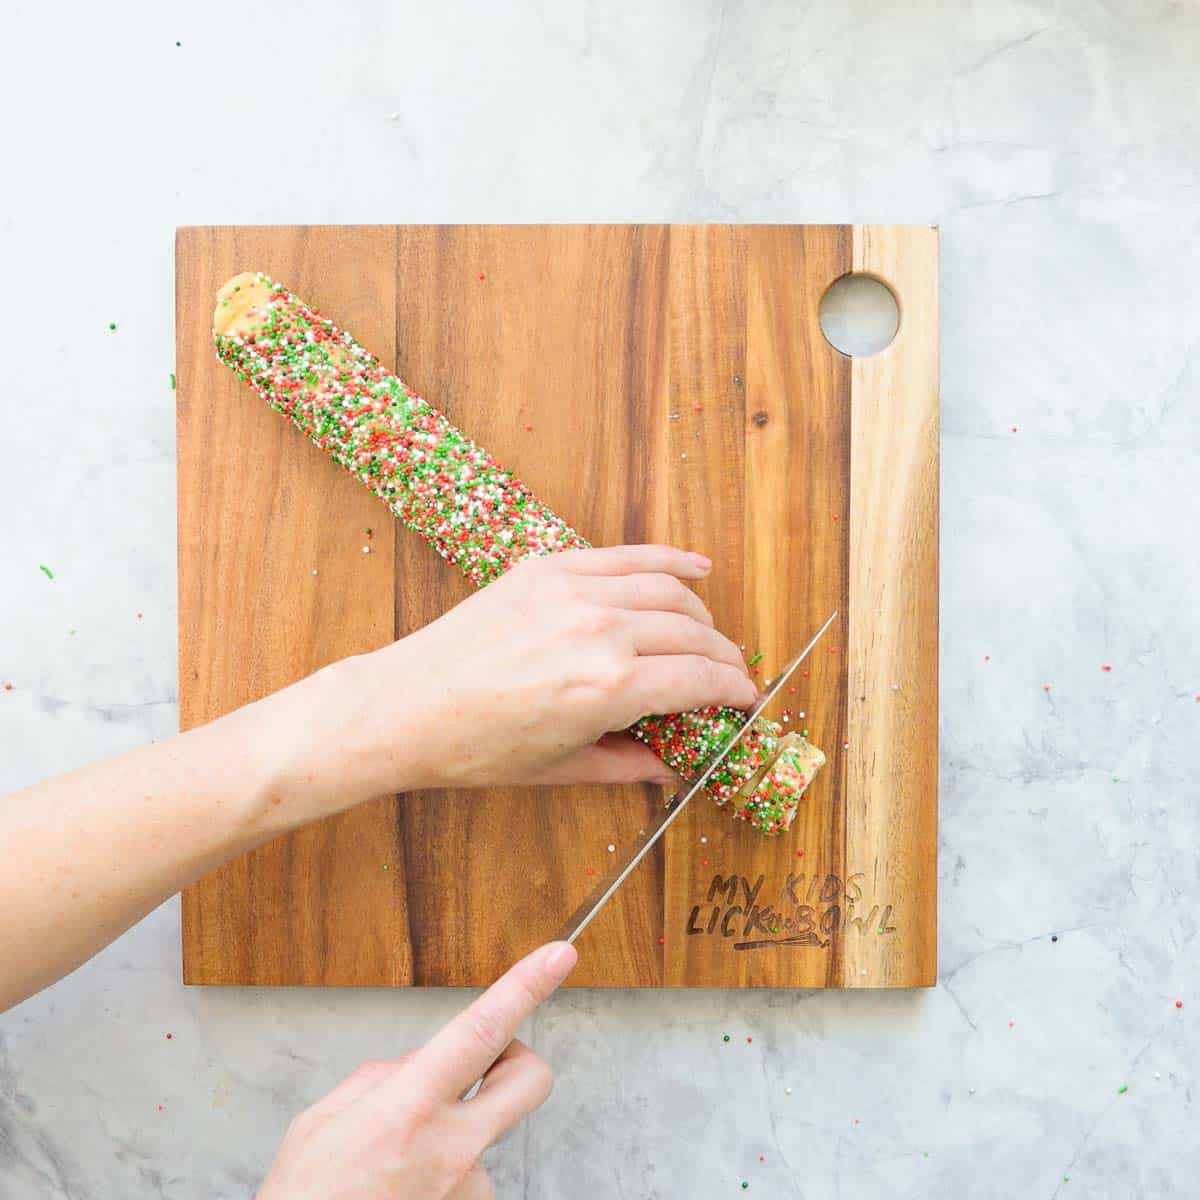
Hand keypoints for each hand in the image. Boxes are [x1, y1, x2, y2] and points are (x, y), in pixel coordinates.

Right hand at [258, 941, 577, 1199]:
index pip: (483, 1030)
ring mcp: (468, 1191)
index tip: (558, 957)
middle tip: (485, 1067)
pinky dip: (444, 1180)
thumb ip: (382, 1079)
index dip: (526, 987)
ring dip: (455, 1139)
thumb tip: (421, 1063)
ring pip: (486, 1138)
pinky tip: (405, 1189)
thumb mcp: (321, 1123)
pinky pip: (469, 1181)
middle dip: (517, 1060)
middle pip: (530, 1081)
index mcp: (410, 1108)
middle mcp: (452, 1149)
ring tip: (397, 1166)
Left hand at [269, 544, 754, 817]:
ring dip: (700, 616)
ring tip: (707, 637)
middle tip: (729, 677)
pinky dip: (669, 559)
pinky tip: (696, 568)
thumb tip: (676, 767)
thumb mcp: (561, 767)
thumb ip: (629, 763)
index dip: (734, 692)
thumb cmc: (478, 748)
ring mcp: (574, 591)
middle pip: (693, 634)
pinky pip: (626, 556)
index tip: (746, 702)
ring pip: (668, 590)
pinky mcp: (549, 568)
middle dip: (724, 658)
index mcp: (609, 687)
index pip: (700, 679)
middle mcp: (601, 631)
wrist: (406, 706)